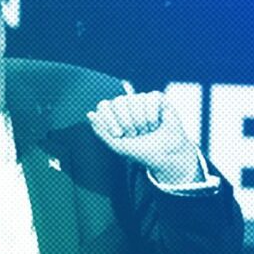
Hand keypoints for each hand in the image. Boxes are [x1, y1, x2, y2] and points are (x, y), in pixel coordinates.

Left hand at [86, 90, 200, 183]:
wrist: (164, 156)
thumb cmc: (140, 151)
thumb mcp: (116, 145)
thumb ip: (101, 131)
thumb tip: (89, 114)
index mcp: (114, 113)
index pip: (104, 105)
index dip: (110, 121)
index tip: (119, 134)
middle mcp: (126, 104)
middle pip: (118, 101)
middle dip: (127, 123)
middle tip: (135, 134)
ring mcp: (141, 100)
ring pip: (135, 99)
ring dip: (142, 121)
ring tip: (147, 130)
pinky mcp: (157, 99)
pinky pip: (151, 98)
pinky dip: (153, 114)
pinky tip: (156, 123)